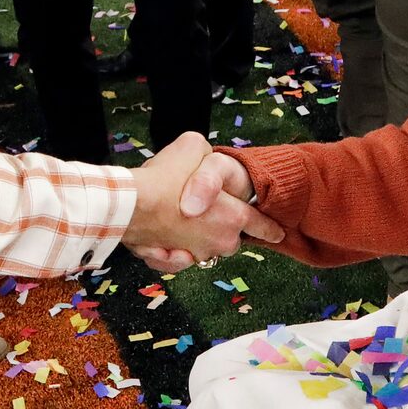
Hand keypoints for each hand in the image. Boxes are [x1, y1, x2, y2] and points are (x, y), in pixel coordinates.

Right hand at [124, 132, 284, 271]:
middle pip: (229, 240)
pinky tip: (160, 236)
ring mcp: (194, 255)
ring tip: (176, 219)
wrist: (130, 205)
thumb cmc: (165, 178)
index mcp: (233, 217)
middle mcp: (218, 242)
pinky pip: (174, 257)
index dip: (270, 228)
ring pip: (201, 249)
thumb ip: (205, 155)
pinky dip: (169, 250)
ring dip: (193, 238)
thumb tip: (201, 161)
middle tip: (206, 212)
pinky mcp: (169, 262)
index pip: (260, 225)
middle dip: (222, 229)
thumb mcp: (194, 146)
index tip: (278, 233)